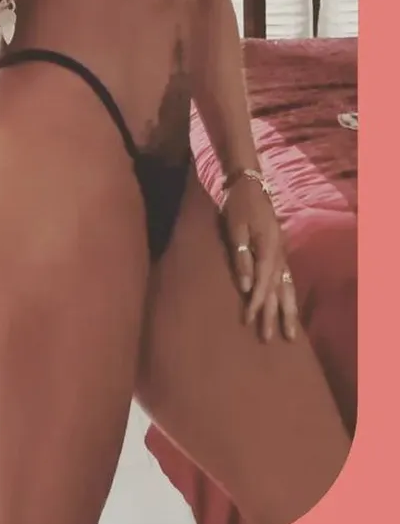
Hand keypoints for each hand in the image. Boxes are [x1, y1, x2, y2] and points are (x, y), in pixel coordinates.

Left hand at [222, 175, 298, 341]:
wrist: (249, 184)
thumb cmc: (238, 204)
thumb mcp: (234, 228)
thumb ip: (240, 257)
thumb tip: (244, 286)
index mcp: (269, 248)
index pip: (263, 282)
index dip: (257, 303)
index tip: (250, 320)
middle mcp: (279, 253)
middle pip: (278, 289)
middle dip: (275, 315)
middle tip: (273, 339)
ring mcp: (281, 252)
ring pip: (286, 286)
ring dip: (286, 309)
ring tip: (289, 332)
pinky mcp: (279, 250)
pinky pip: (286, 278)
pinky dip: (287, 295)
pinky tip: (287, 306)